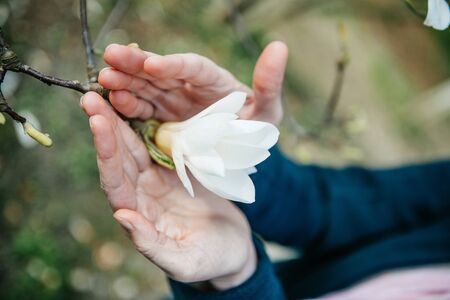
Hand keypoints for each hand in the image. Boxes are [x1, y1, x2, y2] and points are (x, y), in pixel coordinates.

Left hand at [80, 92, 255, 289]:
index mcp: (139, 215)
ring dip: (120, 119)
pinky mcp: (174, 168)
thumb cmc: (210, 260)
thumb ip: (152, 243)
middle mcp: (141, 194)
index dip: (106, 153)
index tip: (98, 122)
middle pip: (119, 158)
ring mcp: (156, 179)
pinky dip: (146, 122)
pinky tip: (140, 102)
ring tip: (108, 91)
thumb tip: (123, 217)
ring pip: (134, 146)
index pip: (115, 182)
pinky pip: (156, 142)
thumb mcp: (184, 260)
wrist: (232, 247)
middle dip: (106, 126)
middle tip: (92, 95)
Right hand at [98, 41, 287, 124]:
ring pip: (145, 88)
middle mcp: (188, 86)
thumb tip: (279, 47)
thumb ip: (269, 84)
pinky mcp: (161, 119)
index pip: (193, 68)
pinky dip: (126, 107)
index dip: (173, 65)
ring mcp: (172, 102)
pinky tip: (111, 102)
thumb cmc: (255, 128)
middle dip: (136, 64)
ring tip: (104, 78)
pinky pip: (141, 111)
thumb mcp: (267, 112)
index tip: (153, 65)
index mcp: (213, 80)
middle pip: (161, 72)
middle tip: (110, 56)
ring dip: (124, 82)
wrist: (239, 151)